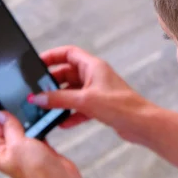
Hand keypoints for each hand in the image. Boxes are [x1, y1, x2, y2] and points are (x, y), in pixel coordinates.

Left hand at [0, 83, 83, 177]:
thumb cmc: (39, 171)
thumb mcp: (19, 145)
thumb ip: (10, 127)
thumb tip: (1, 113)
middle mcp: (7, 150)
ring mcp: (23, 149)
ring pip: (14, 124)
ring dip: (14, 110)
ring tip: (12, 92)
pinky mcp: (38, 148)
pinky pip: (30, 128)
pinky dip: (30, 118)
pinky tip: (32, 108)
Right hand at [31, 46, 154, 143]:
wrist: (142, 125)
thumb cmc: (121, 106)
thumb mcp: (85, 100)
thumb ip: (59, 98)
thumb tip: (38, 98)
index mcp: (93, 66)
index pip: (68, 53)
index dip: (51, 56)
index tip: (35, 64)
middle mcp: (95, 76)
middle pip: (67, 73)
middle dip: (52, 83)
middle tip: (37, 92)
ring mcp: (98, 91)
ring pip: (72, 92)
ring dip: (60, 100)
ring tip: (45, 108)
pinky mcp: (101, 106)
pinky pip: (80, 107)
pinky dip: (71, 114)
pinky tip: (62, 123)